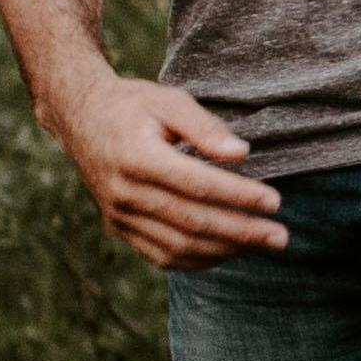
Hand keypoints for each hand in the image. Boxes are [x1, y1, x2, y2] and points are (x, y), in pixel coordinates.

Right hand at [51, 76, 285, 265]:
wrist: (79, 118)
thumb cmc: (132, 105)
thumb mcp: (168, 101)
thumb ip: (205, 127)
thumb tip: (242, 154)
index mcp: (137, 157)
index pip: (198, 185)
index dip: (239, 196)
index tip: (275, 202)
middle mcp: (124, 192)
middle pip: (192, 222)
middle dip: (242, 232)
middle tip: (280, 236)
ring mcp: (118, 215)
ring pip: (178, 246)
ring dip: (225, 250)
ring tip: (261, 244)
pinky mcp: (118, 228)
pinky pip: (161, 255)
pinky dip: (198, 259)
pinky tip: (229, 251)